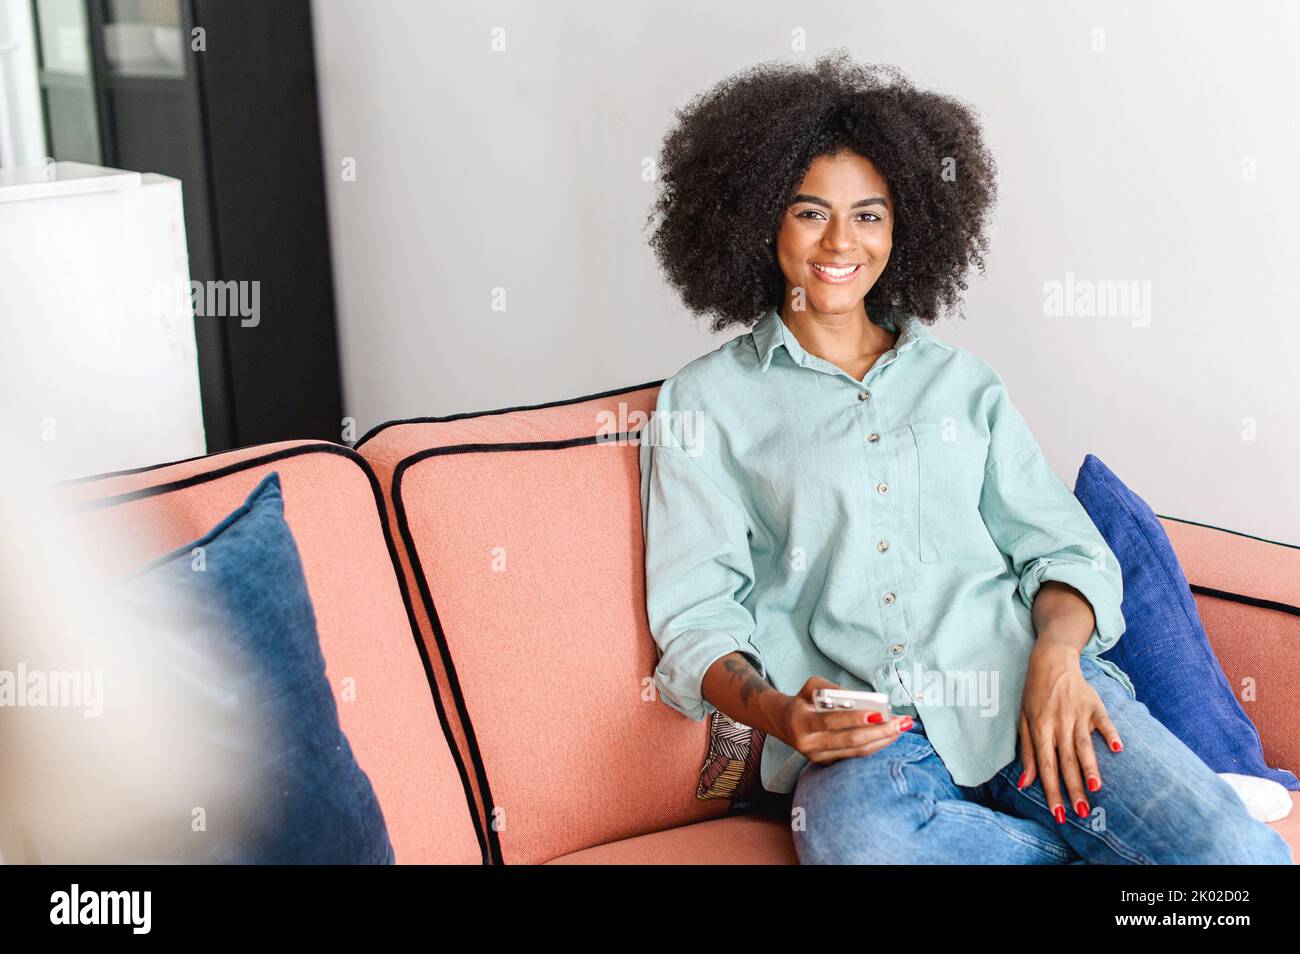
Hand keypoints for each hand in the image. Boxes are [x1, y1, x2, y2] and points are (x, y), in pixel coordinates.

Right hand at [778, 676, 913, 765]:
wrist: (783, 723)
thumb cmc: (803, 701)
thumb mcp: (811, 686)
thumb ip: (833, 689)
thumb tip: (861, 698)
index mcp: (803, 722)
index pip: (831, 722)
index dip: (854, 719)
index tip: (877, 714)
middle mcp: (810, 744)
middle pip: (850, 741)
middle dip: (878, 732)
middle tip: (900, 722)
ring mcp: (818, 757)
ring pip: (856, 752)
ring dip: (881, 741)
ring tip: (900, 728)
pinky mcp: (827, 763)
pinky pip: (854, 757)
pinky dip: (873, 746)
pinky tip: (887, 737)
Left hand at [1017, 645, 1122, 823]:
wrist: (1051, 661)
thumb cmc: (1034, 695)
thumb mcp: (1024, 721)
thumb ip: (1027, 753)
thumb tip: (1025, 784)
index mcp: (1040, 729)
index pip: (1046, 767)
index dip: (1052, 791)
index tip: (1059, 814)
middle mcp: (1058, 724)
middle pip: (1066, 761)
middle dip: (1073, 788)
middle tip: (1081, 812)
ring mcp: (1077, 714)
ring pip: (1083, 745)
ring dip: (1090, 767)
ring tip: (1096, 789)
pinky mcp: (1094, 706)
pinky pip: (1104, 722)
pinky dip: (1111, 734)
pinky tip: (1118, 749)